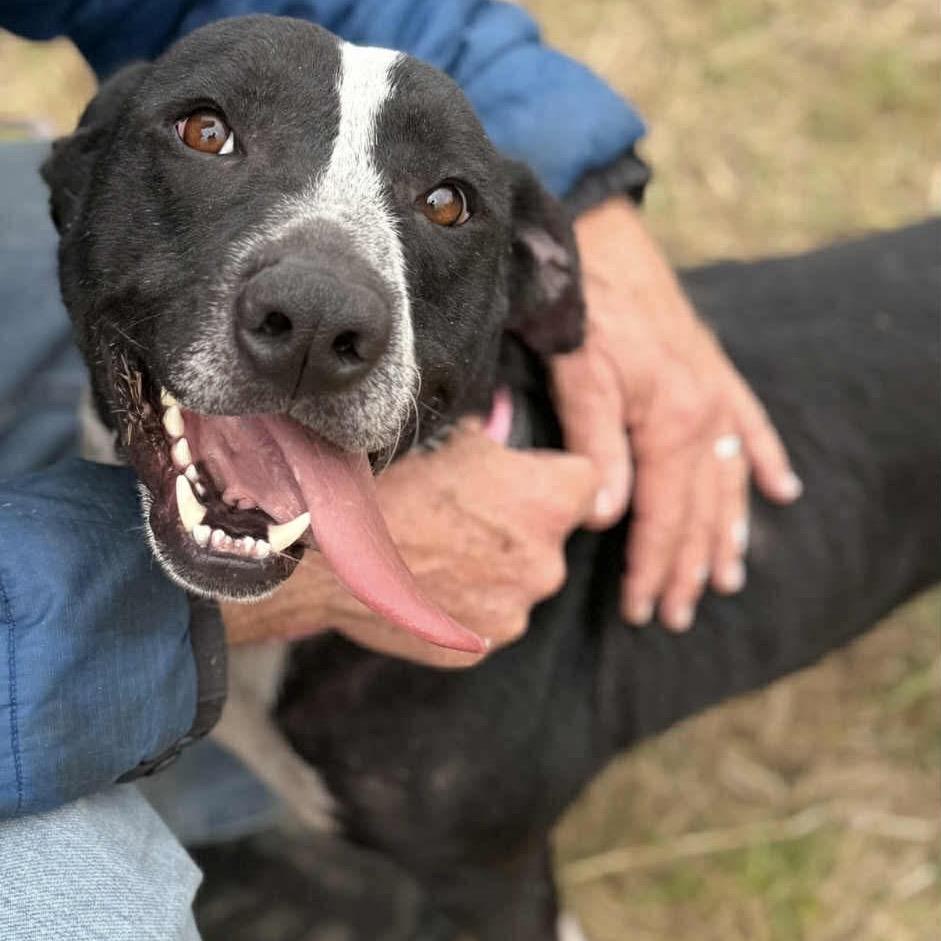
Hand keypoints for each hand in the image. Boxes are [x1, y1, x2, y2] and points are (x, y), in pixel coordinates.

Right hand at [222, 421, 596, 666]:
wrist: (333, 549)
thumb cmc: (394, 482)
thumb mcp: (455, 440)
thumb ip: (495, 450)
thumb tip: (497, 446)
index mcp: (550, 502)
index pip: (587, 483)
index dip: (558, 478)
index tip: (529, 480)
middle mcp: (547, 563)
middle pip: (549, 539)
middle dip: (519, 529)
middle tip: (467, 518)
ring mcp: (514, 611)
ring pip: (517, 583)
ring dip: (493, 571)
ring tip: (438, 553)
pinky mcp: (479, 647)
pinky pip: (484, 619)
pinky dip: (465, 605)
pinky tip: (426, 585)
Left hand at [551, 197, 800, 630]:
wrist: (601, 239)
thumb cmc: (584, 310)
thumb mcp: (580, 378)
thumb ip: (596, 446)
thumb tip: (605, 516)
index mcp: (673, 424)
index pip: (665, 517)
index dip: (654, 568)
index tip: (644, 610)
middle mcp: (706, 416)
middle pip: (702, 511)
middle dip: (690, 567)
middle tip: (680, 614)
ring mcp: (716, 393)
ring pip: (729, 481)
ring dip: (729, 532)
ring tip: (730, 577)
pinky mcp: (713, 372)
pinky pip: (750, 427)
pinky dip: (764, 461)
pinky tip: (781, 490)